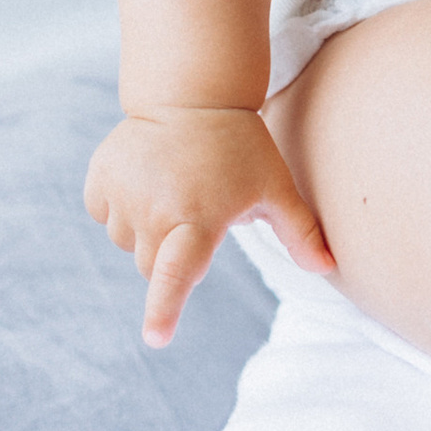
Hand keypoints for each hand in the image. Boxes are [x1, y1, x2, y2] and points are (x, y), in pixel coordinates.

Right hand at [84, 106, 334, 341]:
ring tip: (172, 188)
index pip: (178, 272)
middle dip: (170, 254)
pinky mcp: (101, 176)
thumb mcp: (277, 186)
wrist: (194, 92)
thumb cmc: (243, 146)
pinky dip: (119, 203)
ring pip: (126, 241)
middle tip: (195, 212)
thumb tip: (330, 268)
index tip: (156, 339)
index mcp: (199, 217)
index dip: (165, 308)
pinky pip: (103, 212)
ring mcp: (124, 191)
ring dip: (145, 228)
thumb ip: (300, 232)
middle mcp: (156, 209)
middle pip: (151, 267)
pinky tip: (146, 177)